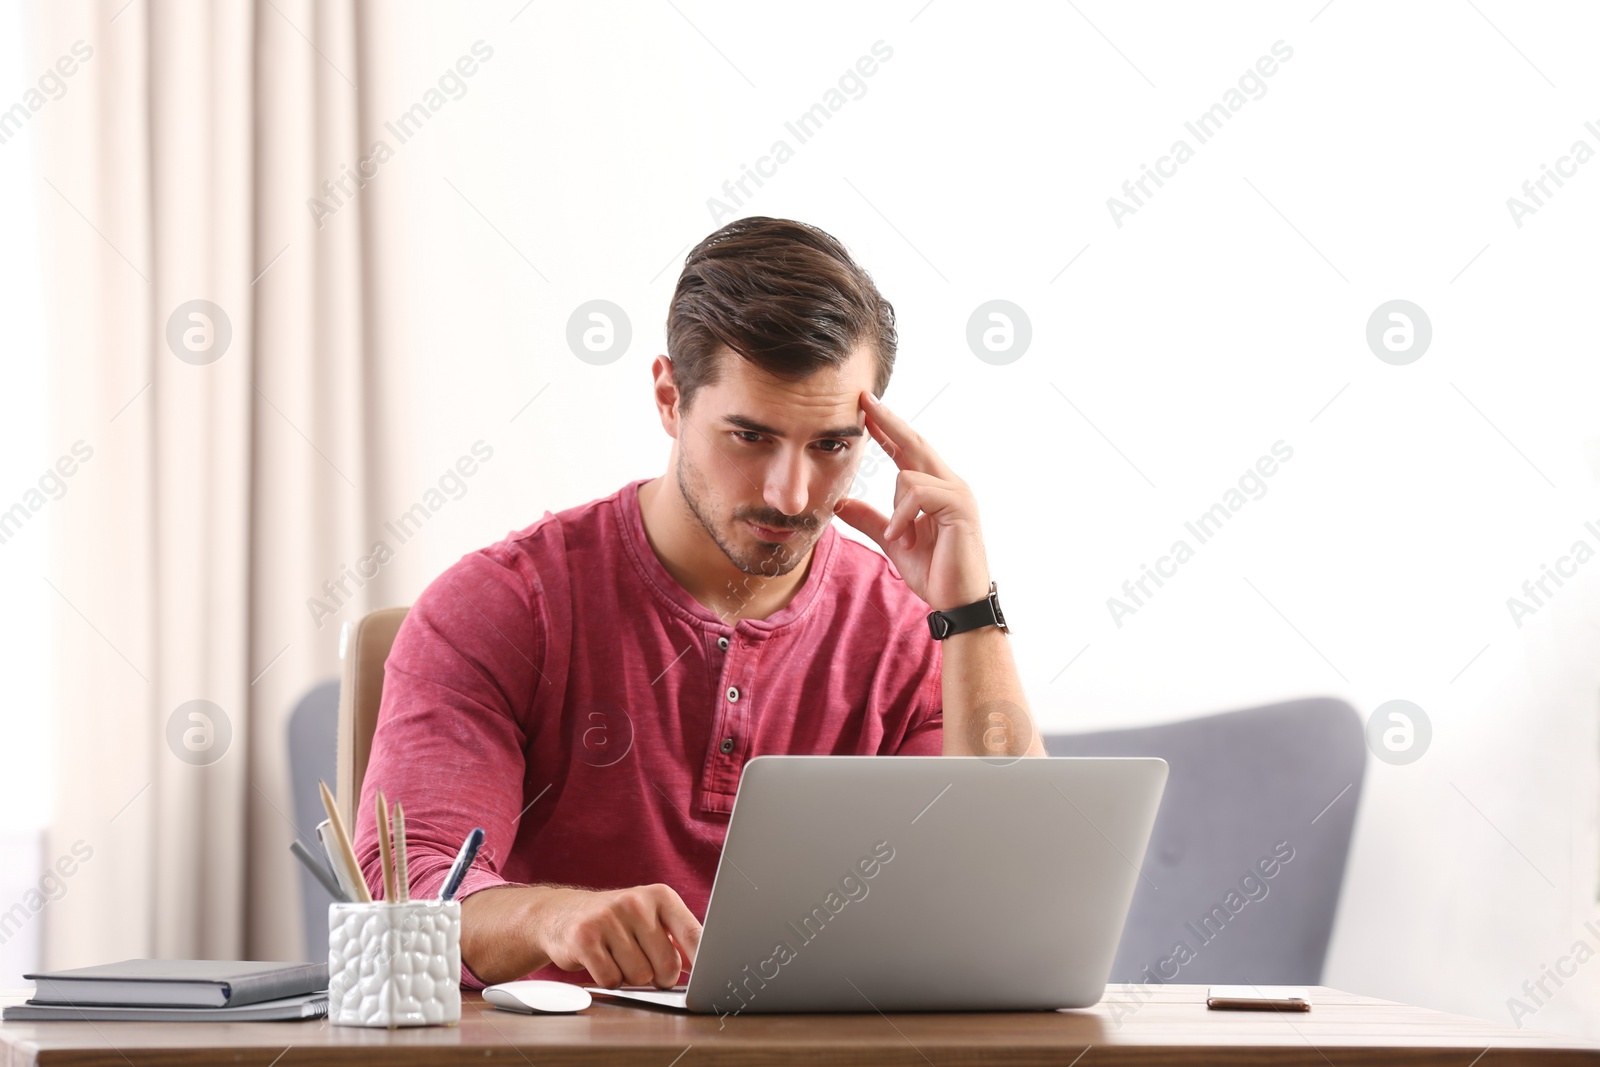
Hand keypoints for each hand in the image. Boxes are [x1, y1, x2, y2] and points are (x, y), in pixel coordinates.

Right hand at [534, 883, 699, 988]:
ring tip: (618, 958)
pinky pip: (611, 979)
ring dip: (630, 977)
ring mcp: (608, 918)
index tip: (707, 979)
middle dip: (659, 977)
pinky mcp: (584, 938)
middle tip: (645, 965)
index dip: (703, 963)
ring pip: (639, 976)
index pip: (693, 935)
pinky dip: (609, 980)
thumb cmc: (617, 922)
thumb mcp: (650, 918)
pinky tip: (601, 961)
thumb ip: (678, 939)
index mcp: (660, 896)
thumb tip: (707, 968)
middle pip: (667, 965)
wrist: (562, 913)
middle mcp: (636, 902)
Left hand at [832, 390, 991, 611]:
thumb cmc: (934, 571)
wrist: (957, 601)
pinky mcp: (960, 507)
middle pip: (914, 442)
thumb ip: (870, 519)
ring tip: (902, 541)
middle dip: (888, 421)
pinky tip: (905, 540)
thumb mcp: (892, 540)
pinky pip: (918, 494)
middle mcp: (949, 483)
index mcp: (934, 488)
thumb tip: (841, 502)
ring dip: (896, 511)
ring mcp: (957, 493)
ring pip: (909, 475)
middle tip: (864, 399)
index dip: (886, 429)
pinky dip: (903, 517)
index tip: (865, 409)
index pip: (907, 450)